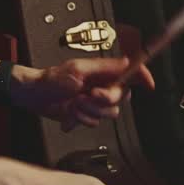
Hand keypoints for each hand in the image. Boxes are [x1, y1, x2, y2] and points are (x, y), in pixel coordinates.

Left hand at [12, 57, 154, 130]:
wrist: (34, 97)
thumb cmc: (51, 79)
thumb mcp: (77, 70)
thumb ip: (103, 67)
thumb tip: (126, 62)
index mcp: (102, 71)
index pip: (130, 71)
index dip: (142, 76)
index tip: (149, 84)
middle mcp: (102, 85)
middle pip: (122, 96)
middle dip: (105, 100)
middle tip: (88, 96)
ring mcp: (94, 101)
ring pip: (109, 112)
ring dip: (89, 111)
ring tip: (74, 104)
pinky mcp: (87, 114)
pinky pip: (95, 122)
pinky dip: (81, 120)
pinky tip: (71, 114)